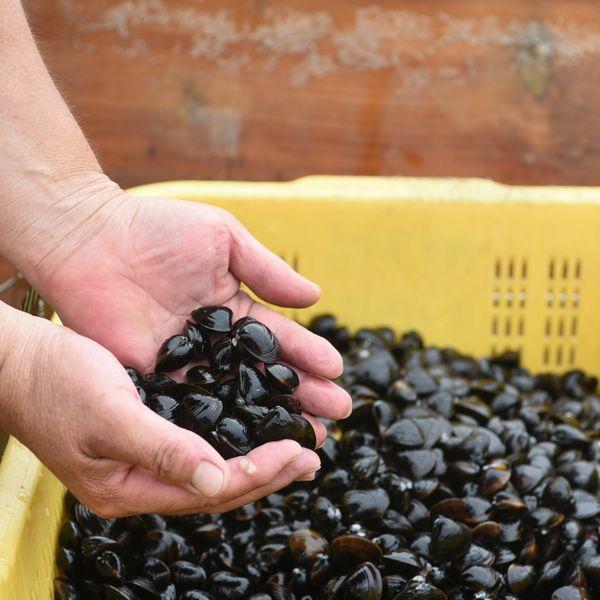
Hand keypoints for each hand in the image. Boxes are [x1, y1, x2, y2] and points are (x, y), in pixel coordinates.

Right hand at [0, 309, 321, 516]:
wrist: (19, 360)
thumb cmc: (55, 382)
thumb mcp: (109, 415)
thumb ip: (160, 449)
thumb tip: (217, 479)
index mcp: (129, 488)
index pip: (209, 491)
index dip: (259, 472)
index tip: (300, 452)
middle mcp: (141, 480)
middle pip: (217, 484)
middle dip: (269, 471)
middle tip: (314, 454)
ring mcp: (144, 458)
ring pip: (214, 463)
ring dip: (258, 454)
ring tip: (298, 443)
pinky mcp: (147, 430)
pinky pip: (201, 440)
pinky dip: (234, 433)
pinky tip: (256, 421)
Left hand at [21, 176, 350, 513]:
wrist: (87, 236)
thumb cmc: (157, 229)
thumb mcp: (223, 239)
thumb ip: (266, 271)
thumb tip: (315, 298)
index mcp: (233, 307)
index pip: (277, 338)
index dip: (307, 355)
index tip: (337, 372)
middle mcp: (213, 342)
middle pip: (263, 375)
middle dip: (302, 394)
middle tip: (336, 416)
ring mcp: (183, 364)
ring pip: (233, 398)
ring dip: (270, 418)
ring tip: (307, 438)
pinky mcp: (151, 380)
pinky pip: (188, 408)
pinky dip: (216, 426)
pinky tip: (245, 445)